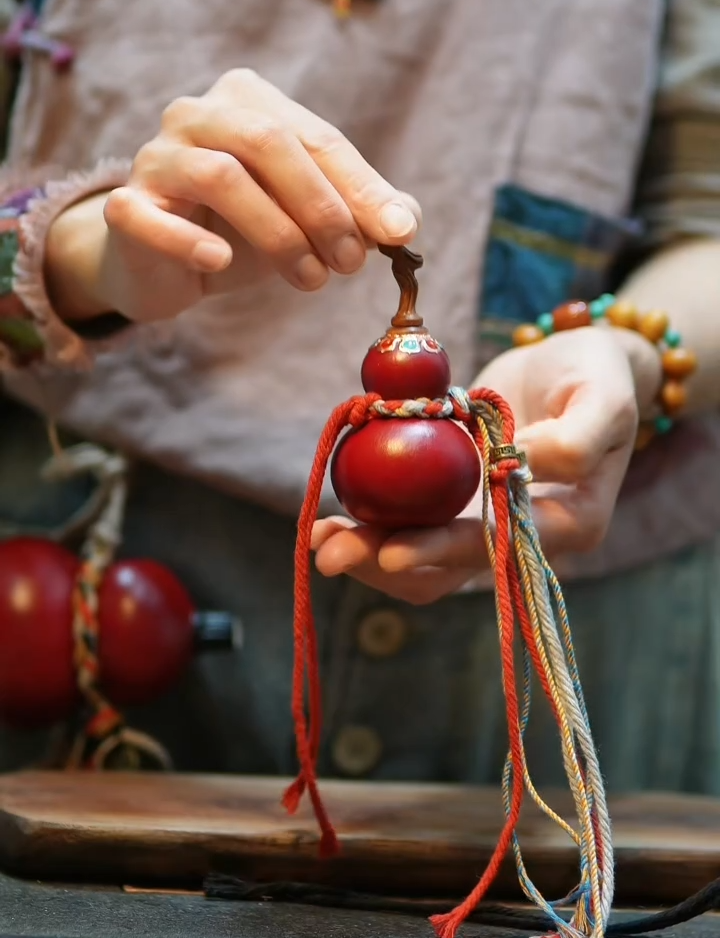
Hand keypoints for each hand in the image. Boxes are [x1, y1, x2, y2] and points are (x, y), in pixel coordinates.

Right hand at [45, 69, 419, 322]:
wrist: (163, 265)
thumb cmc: (241, 229)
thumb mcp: (307, 216)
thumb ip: (359, 210)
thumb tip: (405, 221)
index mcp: (248, 100)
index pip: (316, 137)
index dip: (361, 186)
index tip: (398, 233)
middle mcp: (197, 113)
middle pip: (268, 141)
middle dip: (321, 205)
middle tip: (351, 262)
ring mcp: (155, 156)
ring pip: (219, 174)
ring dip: (277, 232)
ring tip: (310, 279)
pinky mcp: (124, 205)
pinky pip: (149, 215)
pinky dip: (189, 239)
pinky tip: (221, 262)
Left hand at [313, 326, 660, 603]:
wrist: (582, 367)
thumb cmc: (599, 375)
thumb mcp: (604, 392)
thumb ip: (577, 434)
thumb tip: (522, 461)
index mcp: (570, 522)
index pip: (497, 548)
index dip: (442, 552)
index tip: (391, 550)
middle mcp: (524, 537)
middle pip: (449, 570)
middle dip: (385, 562)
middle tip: (329, 551)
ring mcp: (485, 524)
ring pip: (422, 560)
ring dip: (368, 552)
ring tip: (320, 535)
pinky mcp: (457, 504)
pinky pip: (411, 526)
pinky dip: (372, 522)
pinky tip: (333, 513)